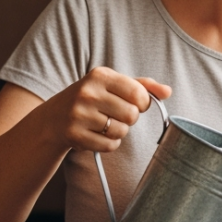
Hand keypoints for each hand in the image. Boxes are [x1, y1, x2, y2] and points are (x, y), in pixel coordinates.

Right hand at [48, 67, 171, 152]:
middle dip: (129, 118)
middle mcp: (88, 93)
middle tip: (115, 115)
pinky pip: (110, 146)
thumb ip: (142, 86)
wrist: (53, 119)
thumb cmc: (91, 99)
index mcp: (100, 75)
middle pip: (132, 115)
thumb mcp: (113, 85)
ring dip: (118, 131)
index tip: (132, 103)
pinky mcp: (75, 135)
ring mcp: (79, 114)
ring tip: (104, 124)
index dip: (141, 103)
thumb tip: (168, 91)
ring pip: (122, 131)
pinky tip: (96, 134)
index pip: (138, 93)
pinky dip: (109, 144)